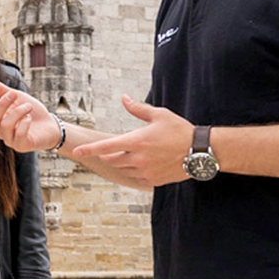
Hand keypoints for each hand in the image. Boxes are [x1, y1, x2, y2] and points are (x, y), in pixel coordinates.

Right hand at [0, 77, 62, 152]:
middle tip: (13, 95)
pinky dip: (25, 123)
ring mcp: (10, 140)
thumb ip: (1, 91)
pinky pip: (18, 134)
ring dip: (18, 113)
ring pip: (5, 125)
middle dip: (2, 104)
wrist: (52, 125)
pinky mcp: (21, 146)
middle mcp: (1, 131)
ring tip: (28, 107)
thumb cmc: (33, 112)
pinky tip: (30, 119)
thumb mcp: (17, 97)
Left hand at [69, 95, 192, 186]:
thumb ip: (138, 108)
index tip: (78, 152)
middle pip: (112, 160)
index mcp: (137, 141)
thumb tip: (124, 98)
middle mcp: (139, 158)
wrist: (201, 150)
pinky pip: (137, 178)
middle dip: (108, 154)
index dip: (90, 150)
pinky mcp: (154, 181)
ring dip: (122, 163)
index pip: (107, 146)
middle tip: (112, 149)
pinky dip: (135, 172)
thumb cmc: (179, 130)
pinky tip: (144, 164)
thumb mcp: (159, 115)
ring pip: (124, 170)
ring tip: (132, 154)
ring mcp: (146, 171)